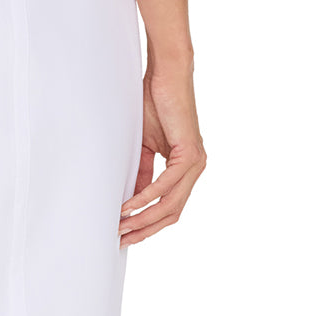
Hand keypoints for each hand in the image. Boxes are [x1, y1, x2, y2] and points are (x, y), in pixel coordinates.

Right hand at [119, 58, 206, 247]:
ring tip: (121, 227)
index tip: (125, 234)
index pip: (168, 207)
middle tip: (121, 240)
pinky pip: (168, 185)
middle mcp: (195, 169)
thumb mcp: (145, 144)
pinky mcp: (190, 153)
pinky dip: (148, 197)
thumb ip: (143, 171)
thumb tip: (132, 197)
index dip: (147, 223)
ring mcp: (195, 163)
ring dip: (144, 218)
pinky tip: (131, 205)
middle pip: (171, 213)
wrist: (167, 75)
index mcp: (185, 168)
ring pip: (171, 204)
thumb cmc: (155, 103)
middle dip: (145, 230)